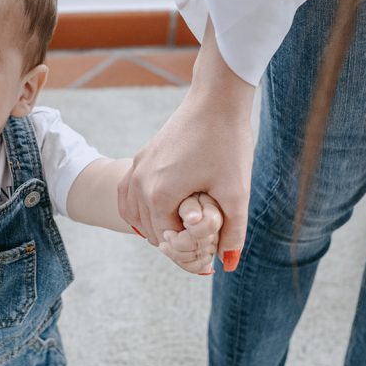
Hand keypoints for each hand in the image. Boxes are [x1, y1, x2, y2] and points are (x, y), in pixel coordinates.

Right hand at [118, 26, 254, 267]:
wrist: (216, 100)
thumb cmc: (228, 144)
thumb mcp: (236, 193)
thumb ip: (233, 233)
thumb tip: (229, 264)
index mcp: (159, 196)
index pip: (167, 241)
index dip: (189, 250)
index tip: (211, 246)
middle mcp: (139, 183)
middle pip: (150, 230)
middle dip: (173, 239)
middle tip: (201, 240)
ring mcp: (136, 168)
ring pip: (134, 214)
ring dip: (154, 225)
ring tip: (182, 227)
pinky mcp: (140, 157)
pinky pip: (129, 195)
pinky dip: (140, 208)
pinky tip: (161, 209)